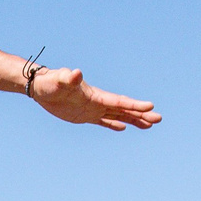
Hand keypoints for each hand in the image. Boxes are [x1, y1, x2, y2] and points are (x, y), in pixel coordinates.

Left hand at [30, 67, 158, 130]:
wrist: (40, 87)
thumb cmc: (49, 82)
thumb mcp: (59, 81)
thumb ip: (69, 78)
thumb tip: (76, 72)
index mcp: (95, 95)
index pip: (119, 102)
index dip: (134, 105)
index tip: (151, 107)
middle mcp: (98, 101)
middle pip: (124, 109)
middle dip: (141, 114)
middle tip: (159, 119)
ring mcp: (93, 108)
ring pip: (118, 116)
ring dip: (134, 120)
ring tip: (149, 125)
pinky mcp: (85, 115)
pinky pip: (103, 121)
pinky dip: (114, 124)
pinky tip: (123, 128)